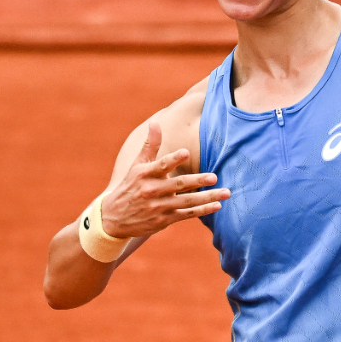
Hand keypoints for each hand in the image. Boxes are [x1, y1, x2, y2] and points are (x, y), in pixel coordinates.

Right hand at [99, 121, 229, 237]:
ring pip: (187, 201)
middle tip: (214, 176)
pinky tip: (217, 205)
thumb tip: (155, 122)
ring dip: (208, 197)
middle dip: (198, 181)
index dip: (173, 159)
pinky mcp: (164, 220)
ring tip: (226, 192)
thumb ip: (150, 144)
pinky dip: (202, 210)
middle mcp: (152, 190)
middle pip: (179, 184)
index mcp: (145, 174)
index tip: (186, 152)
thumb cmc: (130, 185)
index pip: (161, 164)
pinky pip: (187, 214)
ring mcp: (159, 206)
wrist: (114, 218)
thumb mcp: (137, 165)